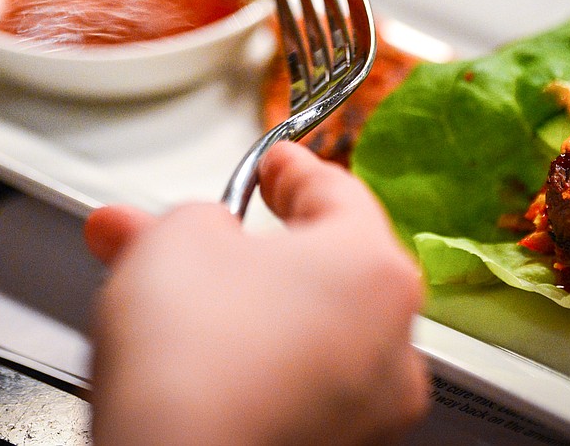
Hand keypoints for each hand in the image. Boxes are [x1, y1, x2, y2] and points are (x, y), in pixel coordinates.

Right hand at [84, 141, 428, 445]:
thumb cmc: (193, 361)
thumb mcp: (176, 240)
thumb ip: (195, 217)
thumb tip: (194, 229)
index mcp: (374, 268)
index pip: (338, 192)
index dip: (292, 169)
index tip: (272, 164)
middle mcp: (393, 339)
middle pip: (322, 266)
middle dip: (253, 246)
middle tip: (202, 233)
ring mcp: (372, 405)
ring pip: (308, 329)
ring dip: (250, 307)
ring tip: (178, 303)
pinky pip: (300, 384)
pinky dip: (258, 365)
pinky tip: (201, 363)